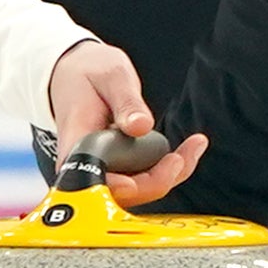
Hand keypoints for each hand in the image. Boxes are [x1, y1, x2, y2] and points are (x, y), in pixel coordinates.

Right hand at [47, 40, 206, 208]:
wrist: (73, 76)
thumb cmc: (88, 75)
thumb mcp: (110, 76)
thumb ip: (126, 102)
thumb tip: (141, 126)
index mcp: (75, 145)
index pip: (94, 180)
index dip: (124, 186)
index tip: (156, 170)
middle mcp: (83, 167)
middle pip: (121, 193)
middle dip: (160, 179)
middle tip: (186, 153)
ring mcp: (100, 172)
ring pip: (137, 190)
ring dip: (170, 175)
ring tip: (194, 146)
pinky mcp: (116, 171)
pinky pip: (143, 180)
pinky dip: (168, 169)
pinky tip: (189, 148)